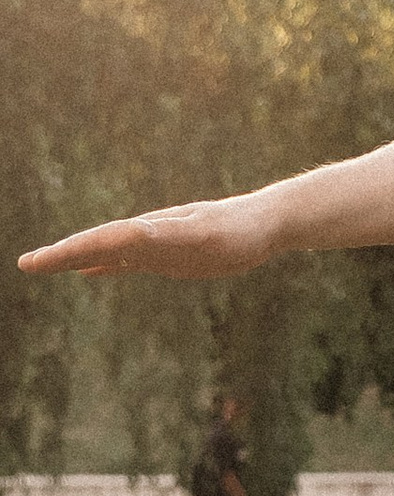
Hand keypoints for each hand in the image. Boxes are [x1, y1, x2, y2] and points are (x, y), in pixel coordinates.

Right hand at [19, 193, 274, 279]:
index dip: (67, 252)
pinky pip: (127, 262)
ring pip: (105, 252)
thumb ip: (170, 233)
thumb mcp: (204, 233)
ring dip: (74, 259)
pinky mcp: (168, 256)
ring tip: (41, 264)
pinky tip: (87, 273)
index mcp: (150, 231)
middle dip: (60, 255)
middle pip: (95, 245)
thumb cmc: (238, 229)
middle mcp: (146, 235)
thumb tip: (133, 231)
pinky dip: (103, 266)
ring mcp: (155, 245)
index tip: (37, 262)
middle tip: (25, 264)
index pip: (100, 241)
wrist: (265, 222)